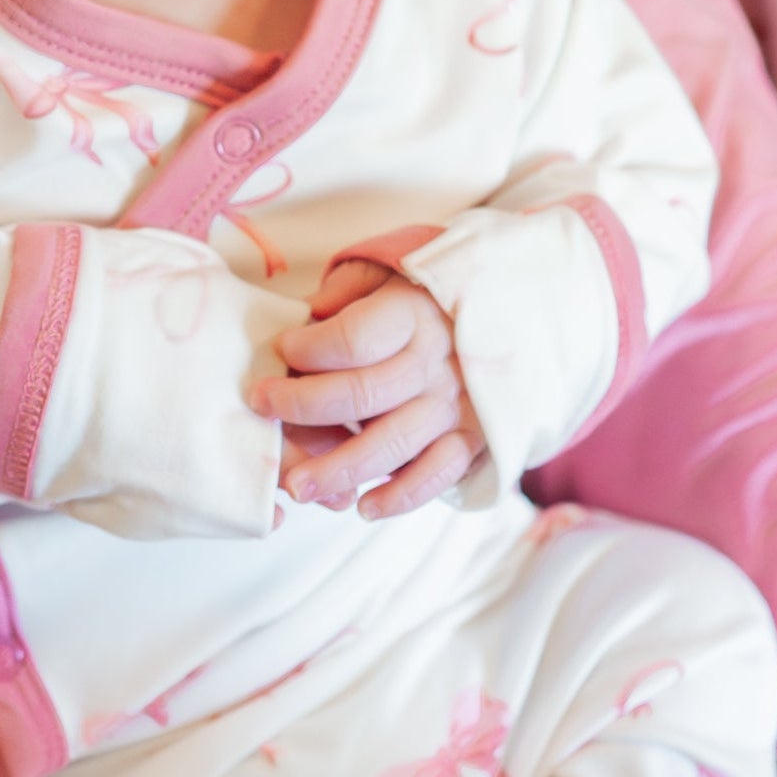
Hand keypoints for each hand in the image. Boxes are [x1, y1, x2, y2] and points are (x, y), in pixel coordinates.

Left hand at [249, 258, 486, 520]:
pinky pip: (437, 475)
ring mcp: (458, 404)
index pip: (352, 339)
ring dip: (339, 469)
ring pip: (392, 444)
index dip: (308, 349)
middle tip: (262, 409)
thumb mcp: (388, 270)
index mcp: (416, 313)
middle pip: (362, 394)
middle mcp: (439, 361)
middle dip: (302, 406)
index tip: (281, 351)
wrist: (514, 310)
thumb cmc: (428, 294)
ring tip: (297, 485)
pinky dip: (401, 496)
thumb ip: (346, 291)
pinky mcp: (475, 438)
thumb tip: (304, 318)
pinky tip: (363, 506)